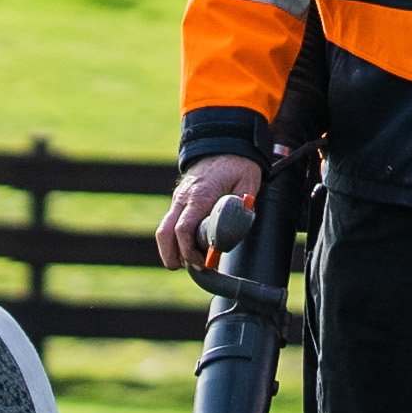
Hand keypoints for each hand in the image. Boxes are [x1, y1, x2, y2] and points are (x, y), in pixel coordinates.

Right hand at [155, 154, 262, 271]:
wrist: (225, 143)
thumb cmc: (239, 165)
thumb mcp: (247, 185)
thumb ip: (240, 209)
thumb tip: (231, 234)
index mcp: (200, 195)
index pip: (183, 228)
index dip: (188, 250)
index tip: (201, 263)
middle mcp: (183, 197)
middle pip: (165, 232)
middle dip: (171, 254)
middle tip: (183, 269)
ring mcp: (179, 198)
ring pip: (164, 228)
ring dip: (171, 248)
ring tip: (187, 262)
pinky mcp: (180, 200)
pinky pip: (171, 222)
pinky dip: (175, 238)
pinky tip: (189, 249)